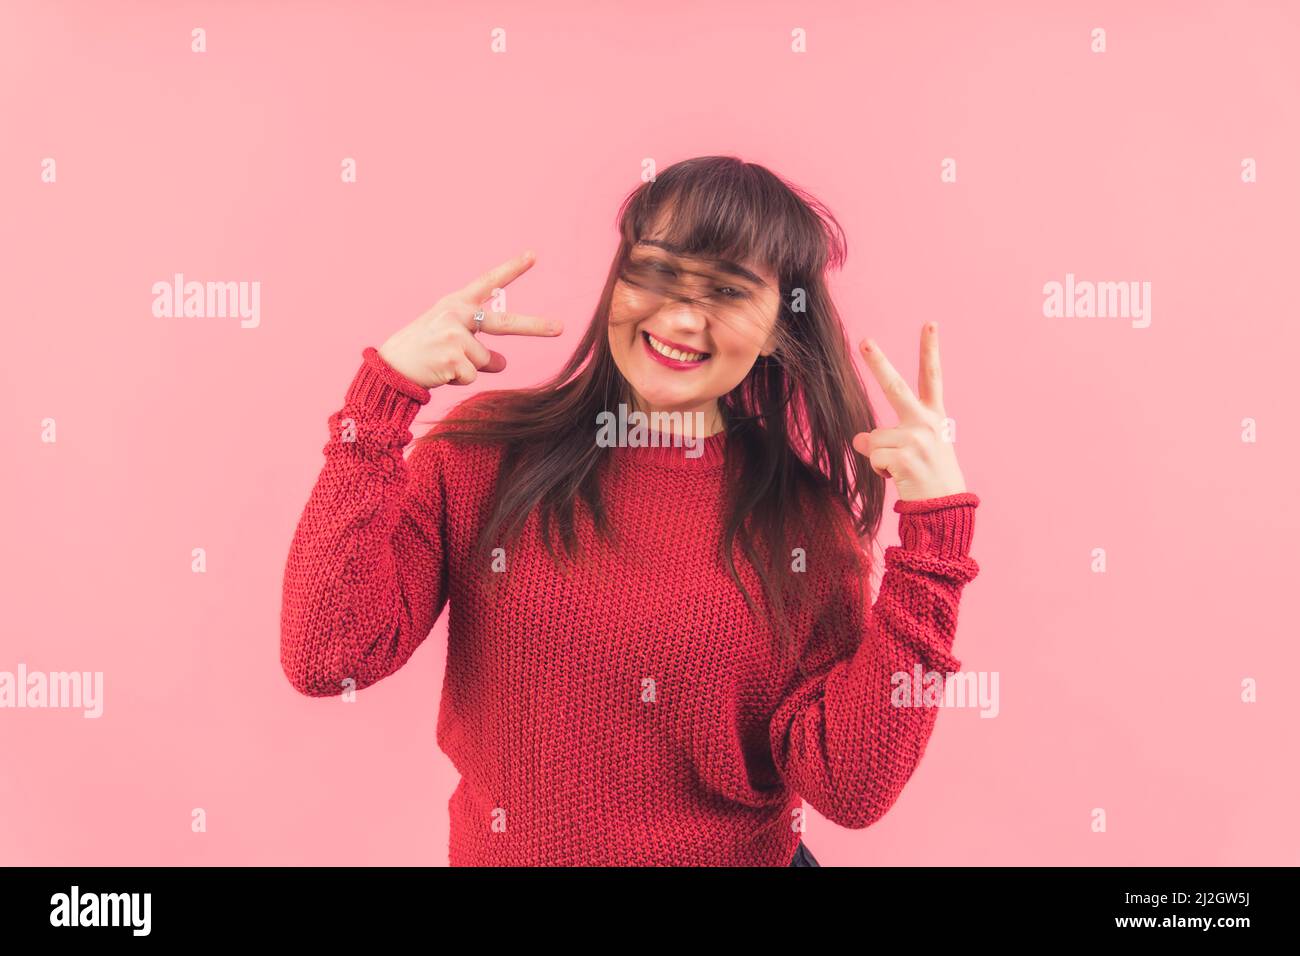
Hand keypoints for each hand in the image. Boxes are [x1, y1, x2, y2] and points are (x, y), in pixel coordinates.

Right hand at [378, 250, 562, 388]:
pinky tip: (440, 372)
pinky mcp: (453, 356)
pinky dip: (460, 380)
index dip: (512, 269)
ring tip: (443, 363)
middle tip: (561, 328)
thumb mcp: (451, 342)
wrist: (389, 368)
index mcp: (455, 304)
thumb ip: (480, 348)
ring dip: (469, 369)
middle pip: (504, 323)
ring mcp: (454, 334)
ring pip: (486, 361)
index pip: (487, 282)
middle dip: (534, 326)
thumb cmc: (421, 352)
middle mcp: (456, 314)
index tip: (533, 255)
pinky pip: (473, 375)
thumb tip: (504, 363)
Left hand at [852, 322, 966, 501]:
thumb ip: (888, 436)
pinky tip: (899, 478)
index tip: (930, 323)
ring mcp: (917, 438)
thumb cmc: (930, 478)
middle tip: (865, 340)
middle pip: (895, 387)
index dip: (930, 349)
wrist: (945, 509)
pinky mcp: (906, 457)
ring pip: (873, 437)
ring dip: (878, 458)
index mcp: (934, 416)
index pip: (933, 377)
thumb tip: (858, 438)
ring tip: (901, 470)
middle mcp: (926, 422)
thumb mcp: (916, 450)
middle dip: (878, 362)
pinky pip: (873, 456)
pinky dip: (879, 471)